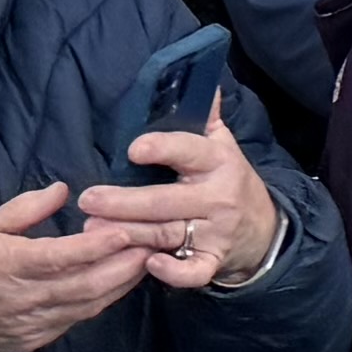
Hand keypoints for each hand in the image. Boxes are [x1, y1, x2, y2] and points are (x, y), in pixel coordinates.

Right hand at [0, 184, 157, 351]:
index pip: (61, 258)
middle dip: (125, 265)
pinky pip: (78, 319)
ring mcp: (32, 324)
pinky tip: (121, 280)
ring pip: (89, 305)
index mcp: (6, 266)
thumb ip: (24, 209)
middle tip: (155, 242)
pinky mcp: (38, 340)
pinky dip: (103, 299)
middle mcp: (23, 299)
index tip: (127, 228)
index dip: (98, 246)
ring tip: (149, 258)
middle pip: (86, 286)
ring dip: (122, 283)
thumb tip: (64, 189)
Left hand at [75, 98, 279, 288]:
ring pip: (167, 234)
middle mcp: (217, 197)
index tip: (133, 149)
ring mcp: (216, 232)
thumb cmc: (229, 180)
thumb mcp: (223, 145)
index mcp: (218, 161)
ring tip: (92, 231)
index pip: (189, 151)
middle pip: (165, 201)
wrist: (263, 229)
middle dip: (124, 202)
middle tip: (89, 200)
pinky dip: (172, 272)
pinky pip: (193, 271)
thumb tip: (199, 79)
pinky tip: (148, 264)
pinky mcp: (213, 261)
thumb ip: (204, 116)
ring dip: (128, 235)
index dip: (162, 148)